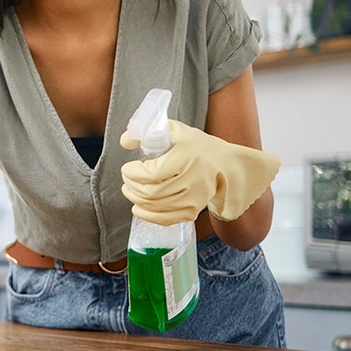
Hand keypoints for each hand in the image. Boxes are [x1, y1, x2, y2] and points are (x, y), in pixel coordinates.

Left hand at [120, 119, 279, 225]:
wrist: (225, 166)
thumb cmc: (198, 147)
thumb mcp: (177, 131)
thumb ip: (149, 132)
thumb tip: (124, 141)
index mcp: (186, 158)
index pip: (152, 172)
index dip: (133, 173)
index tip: (127, 167)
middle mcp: (192, 181)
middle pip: (151, 192)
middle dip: (131, 186)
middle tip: (126, 179)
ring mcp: (193, 199)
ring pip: (155, 206)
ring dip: (136, 199)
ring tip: (129, 190)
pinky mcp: (193, 211)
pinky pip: (165, 219)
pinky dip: (147, 215)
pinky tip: (138, 208)